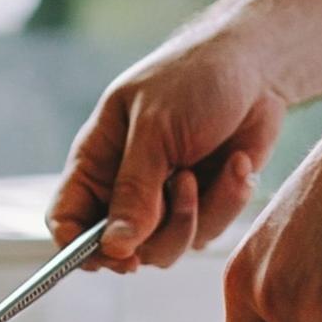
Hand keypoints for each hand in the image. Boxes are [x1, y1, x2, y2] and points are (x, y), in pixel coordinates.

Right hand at [49, 30, 286, 270]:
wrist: (255, 67)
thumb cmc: (193, 79)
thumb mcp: (156, 130)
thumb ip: (134, 190)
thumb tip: (114, 247)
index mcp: (96, 162)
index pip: (66, 219)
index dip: (77, 247)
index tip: (111, 254)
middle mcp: (122, 189)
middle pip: (117, 248)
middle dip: (152, 234)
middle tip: (181, 189)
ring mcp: (161, 203)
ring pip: (164, 250)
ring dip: (192, 214)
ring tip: (204, 168)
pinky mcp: (200, 209)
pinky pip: (205, 235)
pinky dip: (225, 202)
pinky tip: (235, 163)